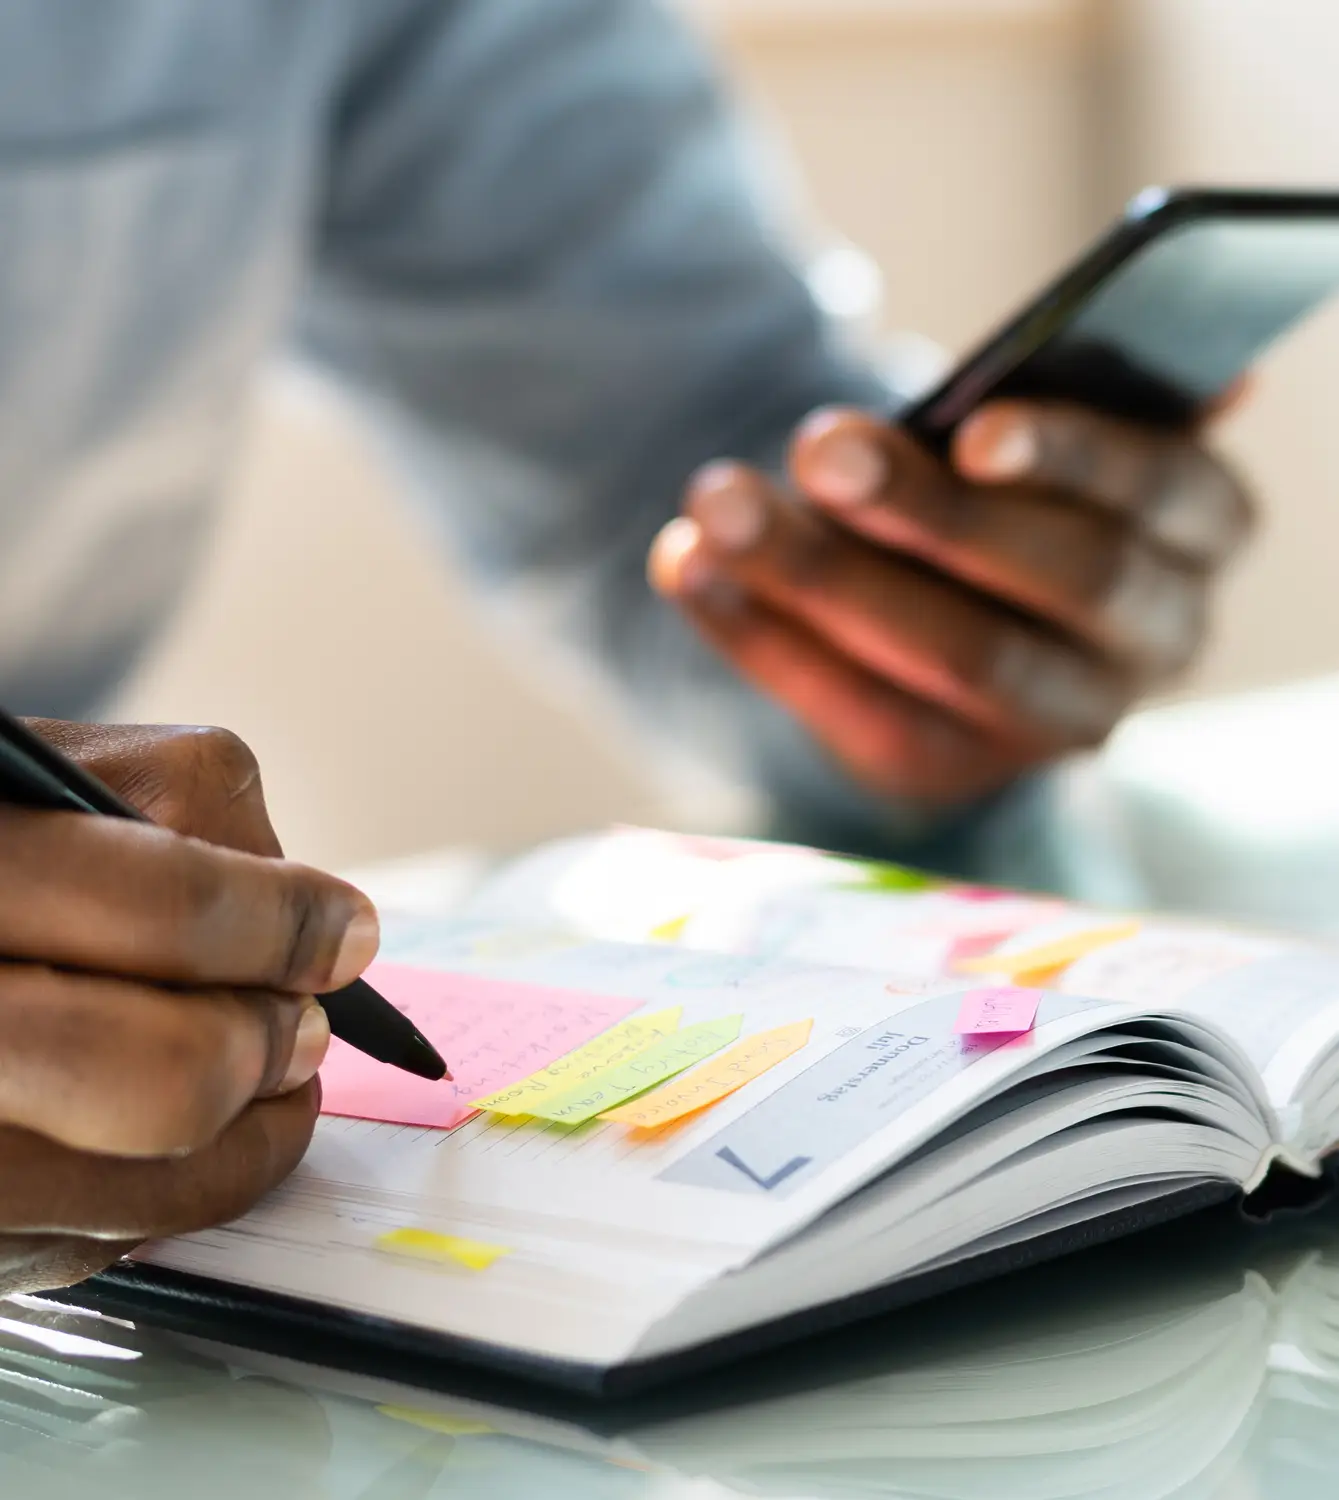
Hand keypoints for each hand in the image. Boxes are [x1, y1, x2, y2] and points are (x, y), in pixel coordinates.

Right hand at [0, 722, 379, 1294]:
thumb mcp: (21, 767)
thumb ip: (167, 797)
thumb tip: (305, 916)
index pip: (167, 911)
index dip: (288, 923)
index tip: (348, 930)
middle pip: (167, 1079)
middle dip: (269, 1042)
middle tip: (309, 1022)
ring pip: (155, 1186)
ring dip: (252, 1128)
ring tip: (270, 1070)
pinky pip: (100, 1239)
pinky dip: (174, 1186)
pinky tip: (183, 1131)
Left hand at [649, 401, 1252, 805]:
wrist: (971, 604)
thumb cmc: (1012, 481)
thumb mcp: (1043, 432)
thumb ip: (1054, 407)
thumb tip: (1113, 394)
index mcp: (1199, 525)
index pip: (1156, 491)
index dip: (1072, 458)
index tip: (973, 430)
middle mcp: (1152, 637)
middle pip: (1058, 578)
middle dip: (928, 513)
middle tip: (820, 449)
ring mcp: (1054, 719)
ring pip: (953, 657)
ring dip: (822, 574)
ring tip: (718, 502)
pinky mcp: (951, 767)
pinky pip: (855, 710)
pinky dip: (758, 635)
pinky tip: (686, 565)